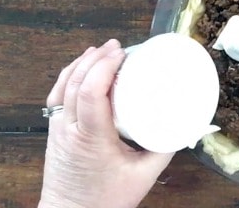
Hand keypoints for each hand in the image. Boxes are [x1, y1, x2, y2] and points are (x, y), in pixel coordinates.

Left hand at [39, 39, 173, 207]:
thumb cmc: (104, 200)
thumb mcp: (143, 176)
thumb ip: (165, 149)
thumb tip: (184, 124)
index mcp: (91, 137)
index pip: (90, 92)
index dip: (103, 67)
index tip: (122, 54)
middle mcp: (69, 129)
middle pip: (75, 82)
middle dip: (95, 58)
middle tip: (117, 47)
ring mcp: (57, 129)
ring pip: (62, 86)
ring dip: (81, 64)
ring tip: (101, 51)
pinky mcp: (54, 131)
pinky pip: (57, 96)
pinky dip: (68, 77)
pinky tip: (80, 68)